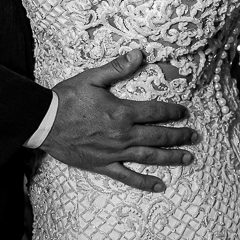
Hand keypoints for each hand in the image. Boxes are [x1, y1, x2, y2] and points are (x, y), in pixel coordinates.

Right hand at [41, 49, 197, 192]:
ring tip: (188, 158)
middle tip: (195, 136)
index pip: (155, 112)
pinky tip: (160, 185)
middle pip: (158, 136)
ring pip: (149, 158)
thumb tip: (140, 54)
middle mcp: (123, 135)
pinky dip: (145, 183)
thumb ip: (118, 67)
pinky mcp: (103, 165)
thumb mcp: (92, 78)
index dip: (173, 112)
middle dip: (179, 136)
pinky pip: (128, 177)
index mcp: (122, 112)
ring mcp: (114, 153)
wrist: (44, 122)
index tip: (185, 112)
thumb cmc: (67, 98)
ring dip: (171, 158)